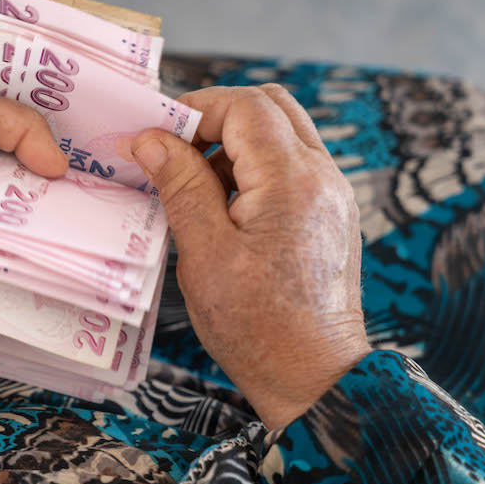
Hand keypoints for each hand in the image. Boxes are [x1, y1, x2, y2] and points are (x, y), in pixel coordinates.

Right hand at [130, 84, 369, 428]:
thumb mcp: (205, 255)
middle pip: (271, 107)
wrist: (314, 377)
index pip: (245, 106)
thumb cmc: (257, 327)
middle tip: (175, 150)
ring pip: (283, 134)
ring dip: (235, 144)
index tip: (157, 137)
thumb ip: (181, 187)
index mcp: (291, 180)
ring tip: (194, 187)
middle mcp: (322, 177)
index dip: (195, 109)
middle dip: (217, 117)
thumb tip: (152, 140)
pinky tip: (223, 209)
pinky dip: (254, 169)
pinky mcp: (330, 215)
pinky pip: (292, 167)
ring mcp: (332, 195)